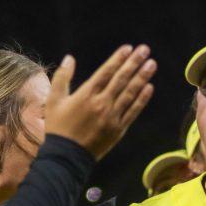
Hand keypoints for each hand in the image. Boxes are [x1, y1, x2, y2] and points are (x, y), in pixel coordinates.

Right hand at [46, 45, 156, 159]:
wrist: (67, 156)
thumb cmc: (58, 126)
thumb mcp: (54, 99)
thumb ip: (62, 77)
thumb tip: (70, 58)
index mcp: (86, 94)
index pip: (106, 72)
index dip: (118, 59)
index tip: (129, 48)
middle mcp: (101, 103)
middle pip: (121, 79)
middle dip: (134, 63)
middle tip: (145, 50)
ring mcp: (112, 117)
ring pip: (130, 94)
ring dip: (142, 78)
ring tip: (152, 65)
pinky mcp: (119, 130)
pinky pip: (133, 111)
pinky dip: (142, 99)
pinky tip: (149, 87)